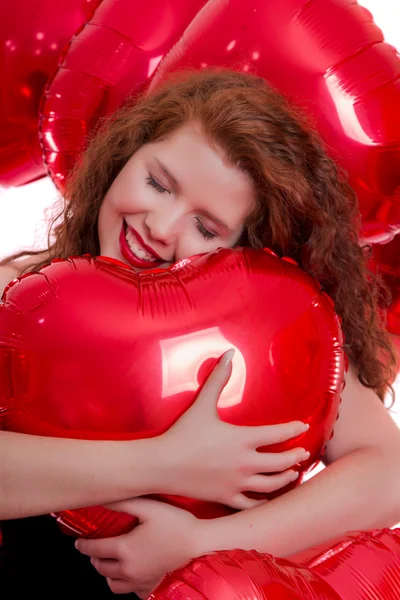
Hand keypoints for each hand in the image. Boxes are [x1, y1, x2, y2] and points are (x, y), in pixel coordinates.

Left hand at [75, 498, 200, 597]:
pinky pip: (131, 592)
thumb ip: (124, 503)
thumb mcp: (149, 507)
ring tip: (110, 561)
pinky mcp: (151, 585)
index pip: (94, 550)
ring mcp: (140, 580)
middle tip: (95, 548)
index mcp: (125, 549)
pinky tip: (130, 573)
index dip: (83, 545)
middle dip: (94, 558)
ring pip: (112, 584)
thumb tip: (103, 500)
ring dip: (107, 573)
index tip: (79, 541)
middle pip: (100, 568)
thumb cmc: (175, 522)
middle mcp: (129, 569)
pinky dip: (126, 584)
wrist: (197, 541)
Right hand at [159, 349, 309, 509]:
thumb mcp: (202, 404)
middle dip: (295, 456)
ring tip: (293, 473)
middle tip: (304, 452)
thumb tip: (229, 354)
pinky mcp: (225, 498)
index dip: (293, 429)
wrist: (161, 464)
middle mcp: (244, 463)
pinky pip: (251, 504)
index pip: (277, 434)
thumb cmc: (182, 433)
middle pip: (280, 462)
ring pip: (271, 485)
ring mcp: (236, 483)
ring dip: (286, 478)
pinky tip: (270, 499)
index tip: (302, 426)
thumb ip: (218, 379)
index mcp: (242, 439)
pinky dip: (265, 503)